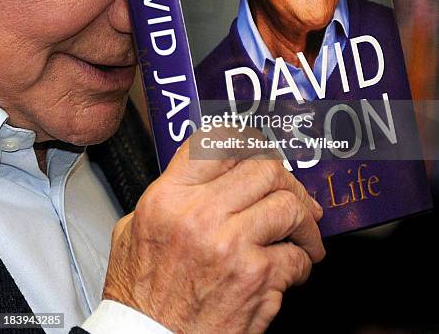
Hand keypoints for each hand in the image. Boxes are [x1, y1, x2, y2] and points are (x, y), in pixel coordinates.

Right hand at [103, 127, 324, 332]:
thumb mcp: (134, 231)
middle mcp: (200, 214)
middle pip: (264, 168)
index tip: (260, 153)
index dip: (247, 143)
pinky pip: (297, 255)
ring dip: (304, 221)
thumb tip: (203, 175)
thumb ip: (169, 196)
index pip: (218, 144)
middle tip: (294, 195)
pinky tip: (292, 268)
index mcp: (169, 198)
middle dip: (287, 181)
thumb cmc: (142, 296)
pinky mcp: (256, 279)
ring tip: (304, 233)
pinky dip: (302, 261)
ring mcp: (231, 244)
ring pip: (289, 206)